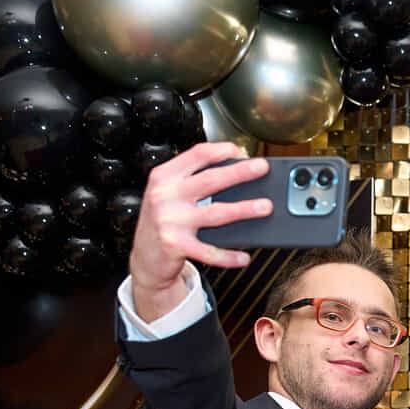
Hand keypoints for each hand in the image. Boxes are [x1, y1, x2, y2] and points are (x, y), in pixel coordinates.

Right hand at [128, 142, 271, 321]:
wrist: (144, 258)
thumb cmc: (162, 223)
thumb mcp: (169, 194)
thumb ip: (192, 181)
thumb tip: (235, 173)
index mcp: (165, 177)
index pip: (197, 154)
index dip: (223, 150)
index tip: (242, 151)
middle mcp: (165, 195)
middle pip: (211, 180)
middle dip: (240, 172)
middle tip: (262, 168)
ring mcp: (170, 221)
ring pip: (216, 213)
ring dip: (244, 209)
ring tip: (265, 206)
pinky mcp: (175, 245)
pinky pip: (209, 251)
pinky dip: (229, 256)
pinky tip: (244, 257)